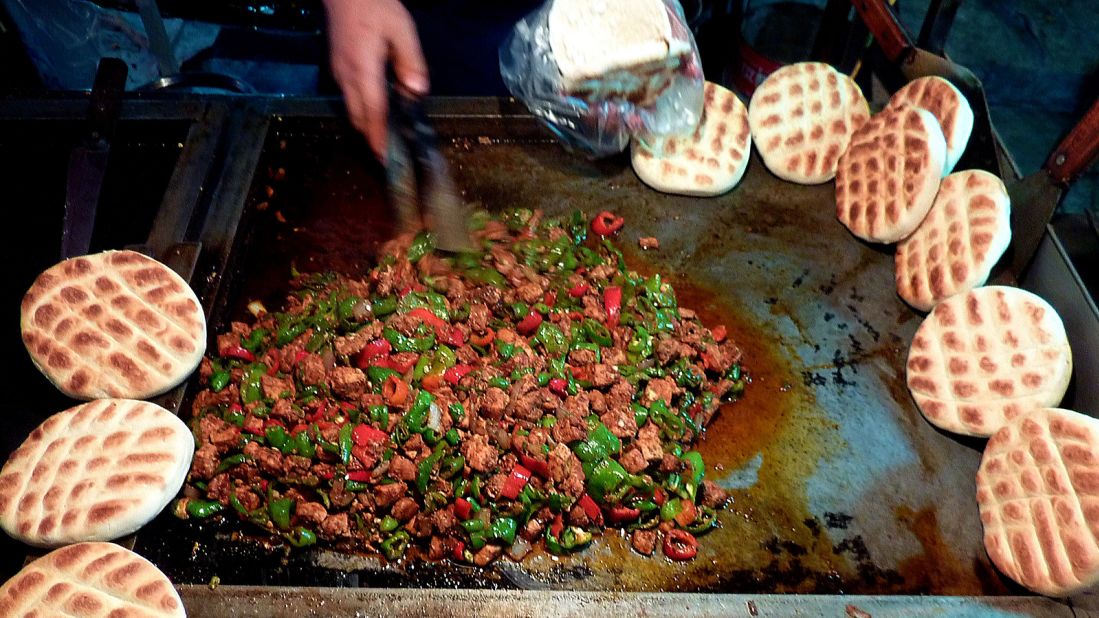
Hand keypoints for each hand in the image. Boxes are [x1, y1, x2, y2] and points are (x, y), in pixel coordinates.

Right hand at [323, 0, 428, 158]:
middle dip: (373, 139)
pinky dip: (364, 111)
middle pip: (359, 118)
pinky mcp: (338, 68)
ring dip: (368, 126)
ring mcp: (339, 73)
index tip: (387, 160)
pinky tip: (379, 112)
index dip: (380, 139)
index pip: (373, 112)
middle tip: (392, 157)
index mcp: (364, 68)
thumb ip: (410, 61)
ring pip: (352, 110)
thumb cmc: (374, 5)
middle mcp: (347, 76)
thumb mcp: (401, 28)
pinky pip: (350, 98)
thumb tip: (417, 92)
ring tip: (387, 139)